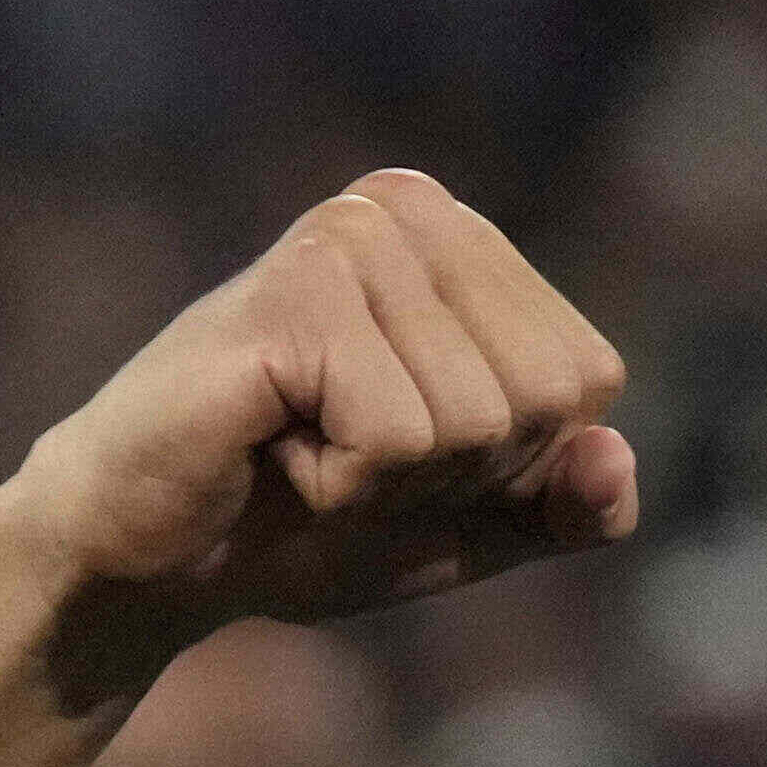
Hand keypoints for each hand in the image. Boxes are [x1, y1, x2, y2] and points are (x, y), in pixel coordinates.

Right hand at [0, 172, 634, 669]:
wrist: (151, 559)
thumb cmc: (304, 524)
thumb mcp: (471, 526)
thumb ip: (569, 505)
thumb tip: (614, 455)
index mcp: (462, 240)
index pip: (587, 381)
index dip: (508, 461)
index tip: (401, 451)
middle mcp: (407, 207)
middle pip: (544, 398)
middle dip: (455, 471)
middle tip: (343, 453)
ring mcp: (347, 234)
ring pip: (476, 421)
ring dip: (389, 479)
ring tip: (301, 446)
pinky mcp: (294, 290)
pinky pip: (400, 436)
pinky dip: (341, 482)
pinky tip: (270, 446)